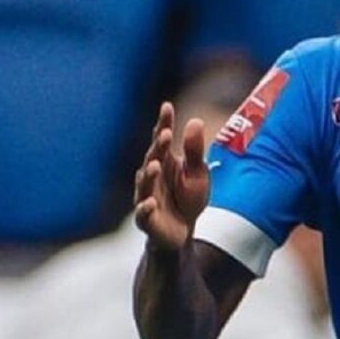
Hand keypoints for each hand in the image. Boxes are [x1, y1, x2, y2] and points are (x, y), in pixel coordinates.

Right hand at [134, 102, 209, 251]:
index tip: (167, 106)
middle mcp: (152, 177)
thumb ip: (194, 150)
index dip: (163, 123)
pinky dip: (145, 209)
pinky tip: (150, 203)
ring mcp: (147, 197)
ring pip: (145, 185)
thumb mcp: (197, 173)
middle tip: (164, 133)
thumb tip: (195, 121)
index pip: (161, 139)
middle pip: (153, 158)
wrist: (182, 232)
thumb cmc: (187, 198)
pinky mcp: (147, 220)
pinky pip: (143, 214)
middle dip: (157, 147)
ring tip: (155, 164)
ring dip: (149, 175)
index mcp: (164, 162)